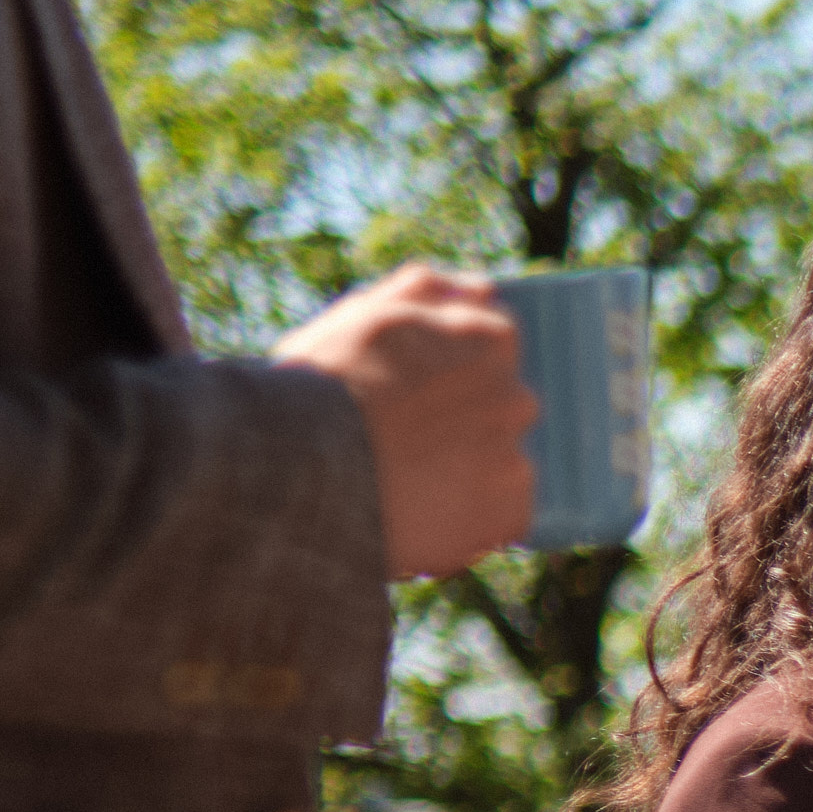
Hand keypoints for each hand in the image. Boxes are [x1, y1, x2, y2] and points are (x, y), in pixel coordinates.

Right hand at [273, 265, 533, 577]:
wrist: (297, 474)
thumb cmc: (318, 388)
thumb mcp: (360, 318)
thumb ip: (427, 294)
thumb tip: (484, 288)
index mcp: (488, 339)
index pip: (493, 350)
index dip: (446, 374)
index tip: (409, 394)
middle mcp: (515, 397)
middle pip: (500, 409)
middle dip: (460, 424)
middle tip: (398, 445)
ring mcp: (514, 459)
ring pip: (499, 466)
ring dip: (464, 476)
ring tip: (400, 489)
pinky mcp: (506, 517)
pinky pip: (501, 520)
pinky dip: (469, 523)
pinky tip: (419, 521)